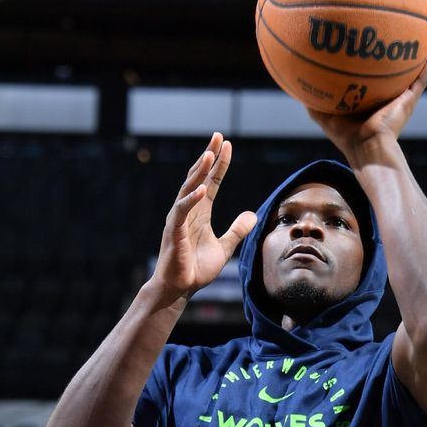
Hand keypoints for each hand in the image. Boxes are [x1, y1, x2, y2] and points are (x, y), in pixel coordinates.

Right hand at [147, 133, 256, 305]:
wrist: (180, 289)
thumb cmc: (197, 269)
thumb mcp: (225, 247)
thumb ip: (237, 230)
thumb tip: (253, 215)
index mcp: (200, 213)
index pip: (212, 182)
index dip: (220, 165)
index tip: (227, 145)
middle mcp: (188, 211)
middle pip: (199, 178)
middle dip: (208, 158)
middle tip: (217, 138)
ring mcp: (179, 220)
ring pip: (188, 190)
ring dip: (198, 172)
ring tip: (209, 155)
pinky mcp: (173, 232)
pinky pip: (181, 211)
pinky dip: (191, 200)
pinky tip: (202, 189)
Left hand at [307, 45, 426, 165]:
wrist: (367, 147)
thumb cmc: (347, 138)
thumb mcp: (325, 117)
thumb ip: (314, 104)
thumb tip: (300, 91)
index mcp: (369, 104)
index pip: (370, 83)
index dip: (368, 70)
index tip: (366, 54)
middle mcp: (386, 101)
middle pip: (392, 77)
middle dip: (393, 62)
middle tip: (393, 42)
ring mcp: (400, 100)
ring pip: (411, 75)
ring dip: (417, 59)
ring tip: (422, 42)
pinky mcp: (408, 100)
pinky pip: (421, 78)